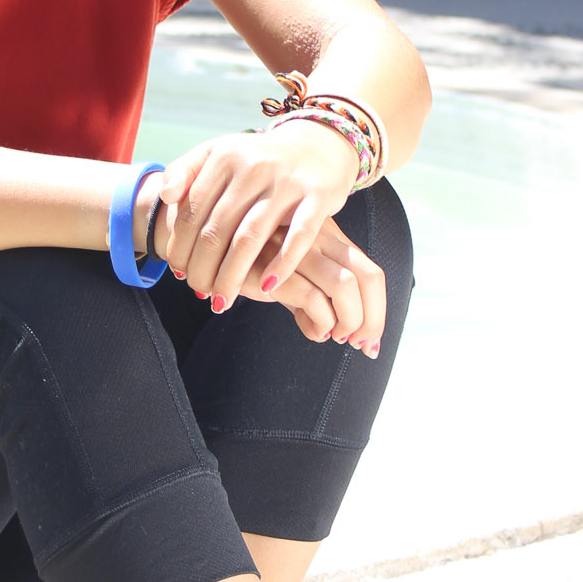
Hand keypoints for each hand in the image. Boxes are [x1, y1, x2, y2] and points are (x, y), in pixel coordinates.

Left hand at [154, 123, 360, 308]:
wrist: (318, 145)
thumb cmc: (259, 160)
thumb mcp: (219, 153)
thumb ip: (185, 170)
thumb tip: (164, 196)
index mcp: (224, 156)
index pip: (191, 211)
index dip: (180, 247)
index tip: (179, 272)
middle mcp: (254, 167)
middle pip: (216, 230)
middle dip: (202, 269)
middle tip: (198, 291)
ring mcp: (287, 182)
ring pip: (250, 239)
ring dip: (232, 277)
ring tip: (221, 301)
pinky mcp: (319, 196)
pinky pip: (298, 237)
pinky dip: (281, 265)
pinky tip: (266, 287)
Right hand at [238, 221, 386, 353]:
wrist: (204, 246)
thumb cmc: (250, 263)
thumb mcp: (289, 279)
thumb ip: (312, 300)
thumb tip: (327, 334)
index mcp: (327, 237)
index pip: (370, 271)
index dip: (378, 309)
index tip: (368, 339)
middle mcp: (318, 239)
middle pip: (368, 276)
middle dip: (373, 318)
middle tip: (360, 345)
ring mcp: (297, 250)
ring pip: (346, 286)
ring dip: (350, 321)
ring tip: (335, 337)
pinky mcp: (275, 268)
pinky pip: (314, 298)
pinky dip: (321, 323)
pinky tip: (310, 331)